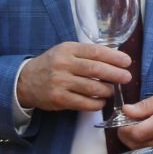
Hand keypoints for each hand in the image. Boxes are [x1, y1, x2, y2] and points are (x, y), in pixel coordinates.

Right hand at [16, 42, 132, 111]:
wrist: (25, 81)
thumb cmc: (51, 65)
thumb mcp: (65, 52)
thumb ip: (85, 54)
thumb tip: (114, 58)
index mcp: (67, 49)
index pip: (95, 51)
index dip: (113, 56)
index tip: (127, 61)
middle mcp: (64, 64)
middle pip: (95, 70)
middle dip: (115, 74)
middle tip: (127, 77)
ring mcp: (60, 82)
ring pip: (92, 88)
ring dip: (107, 90)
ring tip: (112, 90)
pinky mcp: (59, 99)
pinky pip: (84, 103)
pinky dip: (96, 104)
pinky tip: (101, 102)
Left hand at [116, 88, 152, 148]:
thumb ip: (145, 105)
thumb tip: (126, 110)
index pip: (136, 133)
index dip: (123, 128)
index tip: (122, 119)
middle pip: (135, 144)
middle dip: (125, 134)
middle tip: (126, 122)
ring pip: (140, 150)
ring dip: (133, 140)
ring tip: (136, 126)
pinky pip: (149, 152)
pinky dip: (142, 144)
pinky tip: (145, 133)